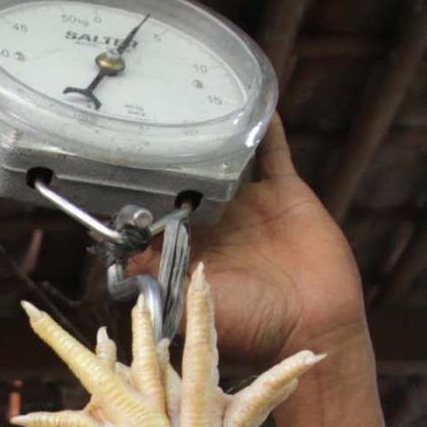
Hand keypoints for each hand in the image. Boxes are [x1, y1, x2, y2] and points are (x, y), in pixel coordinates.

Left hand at [137, 119, 366, 365]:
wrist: (313, 328)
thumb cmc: (250, 327)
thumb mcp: (187, 304)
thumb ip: (152, 277)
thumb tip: (113, 252)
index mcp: (189, 248)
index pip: (155, 210)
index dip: (138, 189)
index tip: (115, 158)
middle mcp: (216, 223)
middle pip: (186, 178)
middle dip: (169, 151)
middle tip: (146, 111)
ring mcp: (250, 206)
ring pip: (225, 160)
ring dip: (213, 134)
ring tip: (192, 98)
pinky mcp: (284, 193)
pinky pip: (273, 152)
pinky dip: (265, 127)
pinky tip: (252, 98)